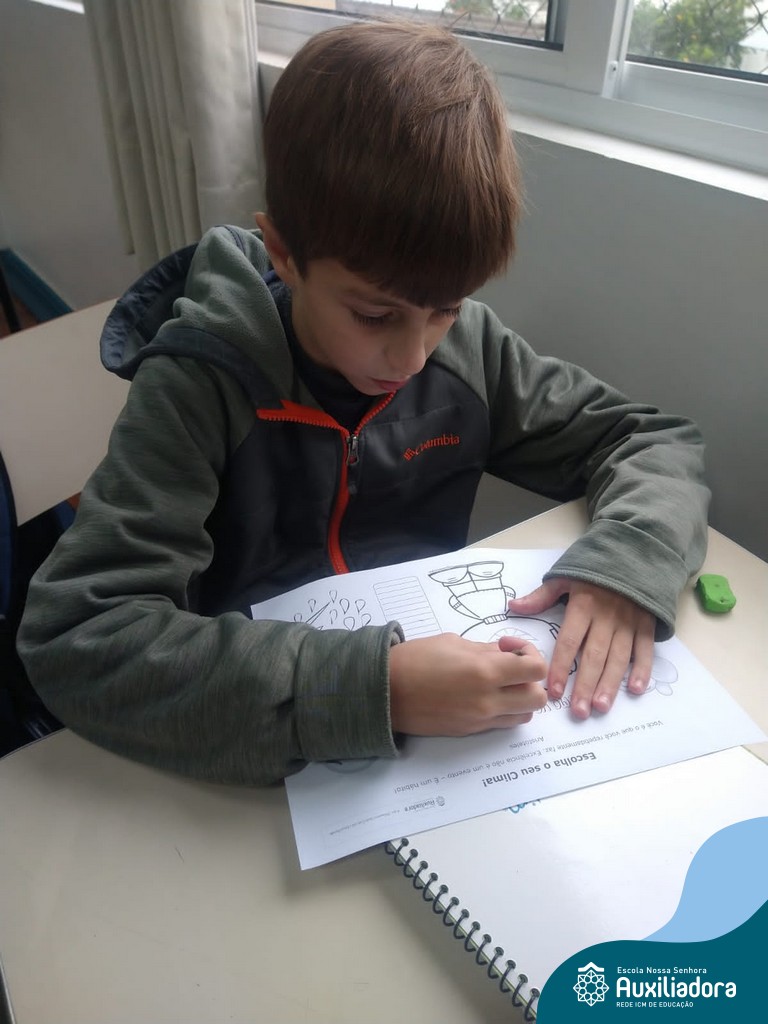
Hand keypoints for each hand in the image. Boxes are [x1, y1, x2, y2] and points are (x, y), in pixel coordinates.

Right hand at [389, 633, 547, 735]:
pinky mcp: (471, 731)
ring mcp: (480, 719)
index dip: (529, 653)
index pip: (536, 669)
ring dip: (520, 698)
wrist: (385, 691)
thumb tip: (505, 654)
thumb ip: (485, 650)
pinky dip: (503, 710)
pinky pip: (502, 723)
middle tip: (511, 667)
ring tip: (500, 685)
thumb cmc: (415, 659)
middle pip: (538, 698)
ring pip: (525, 715)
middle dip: (530, 680)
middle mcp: (488, 700)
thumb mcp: (453, 642)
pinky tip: (484, 696)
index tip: (506, 646)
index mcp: (485, 671)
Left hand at [506, 579, 655, 719]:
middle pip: (594, 655)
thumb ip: (541, 596)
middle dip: (585, 684)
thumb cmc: (593, 567)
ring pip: (618, 657)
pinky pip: (645, 649)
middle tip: (579, 711)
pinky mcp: (646, 623)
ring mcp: (628, 621)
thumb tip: (513, 606)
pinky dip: (642, 669)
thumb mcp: (565, 575)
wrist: (633, 551)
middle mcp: (606, 617)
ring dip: (610, 683)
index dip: (560, 667)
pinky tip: (635, 689)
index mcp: (583, 605)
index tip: (553, 690)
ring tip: (601, 706)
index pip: (569, 641)